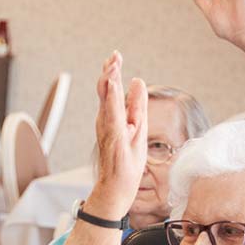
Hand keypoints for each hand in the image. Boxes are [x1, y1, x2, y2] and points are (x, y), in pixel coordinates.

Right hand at [85, 52, 147, 219]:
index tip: (116, 56)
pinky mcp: (113, 138)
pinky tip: (113, 87)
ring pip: (107, 101)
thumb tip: (137, 82)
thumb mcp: (137, 128)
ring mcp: (108, 130)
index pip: (112, 91)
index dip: (114, 73)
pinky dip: (112, 100)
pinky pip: (111, 115)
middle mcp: (107, 122)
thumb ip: (136, 105)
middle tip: (114, 55)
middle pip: (107, 92)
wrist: (116, 189)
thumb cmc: (125, 163)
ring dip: (110, 82)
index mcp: (113, 119)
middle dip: (110, 72)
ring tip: (112, 66)